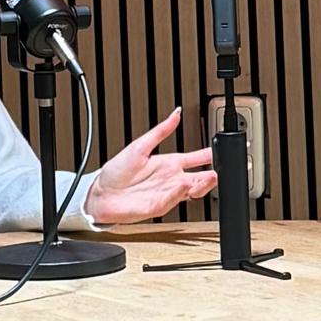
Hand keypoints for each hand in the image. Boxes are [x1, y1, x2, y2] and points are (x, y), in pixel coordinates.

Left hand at [84, 107, 216, 225]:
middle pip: (199, 178)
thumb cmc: (116, 172)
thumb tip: (175, 114)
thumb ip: (161, 131)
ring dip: (202, 185)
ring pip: (192, 191)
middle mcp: (170, 179)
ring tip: (209, 177)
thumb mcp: (140, 145)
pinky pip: (173, 200)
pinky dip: (180, 193)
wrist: (100, 193)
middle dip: (211, 174)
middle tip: (218, 169)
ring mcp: (166, 194)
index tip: (220, 150)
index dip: (209, 155)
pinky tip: (184, 185)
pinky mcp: (158, 206)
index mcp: (168, 163)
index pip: (196, 159)